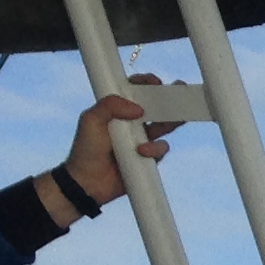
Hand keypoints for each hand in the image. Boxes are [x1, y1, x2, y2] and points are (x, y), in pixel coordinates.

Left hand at [44, 78, 183, 225]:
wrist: (87, 182)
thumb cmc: (85, 150)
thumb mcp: (90, 120)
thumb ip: (109, 105)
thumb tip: (138, 108)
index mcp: (116, 110)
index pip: (134, 91)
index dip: (145, 84)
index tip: (154, 82)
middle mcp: (131, 123)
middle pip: (154, 107)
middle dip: (168, 100)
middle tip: (179, 93)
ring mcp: (141, 140)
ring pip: (164, 126)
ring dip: (171, 121)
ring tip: (177, 117)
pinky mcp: (149, 158)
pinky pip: (161, 149)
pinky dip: (155, 149)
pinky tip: (142, 151)